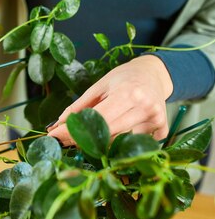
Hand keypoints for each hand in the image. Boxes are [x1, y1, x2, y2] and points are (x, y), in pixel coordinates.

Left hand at [47, 55, 173, 144]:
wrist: (154, 74)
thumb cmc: (124, 78)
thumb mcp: (100, 86)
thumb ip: (79, 106)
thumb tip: (57, 125)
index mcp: (128, 93)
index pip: (97, 119)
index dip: (75, 130)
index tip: (55, 136)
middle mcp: (144, 108)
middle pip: (108, 134)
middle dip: (84, 139)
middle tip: (66, 140)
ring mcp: (155, 120)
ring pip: (119, 142)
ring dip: (101, 141)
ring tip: (92, 132)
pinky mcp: (162, 129)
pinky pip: (134, 144)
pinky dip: (122, 141)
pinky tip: (120, 130)